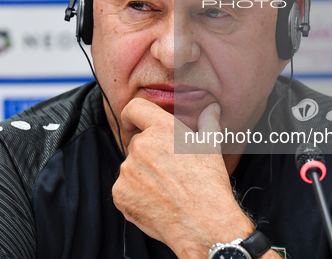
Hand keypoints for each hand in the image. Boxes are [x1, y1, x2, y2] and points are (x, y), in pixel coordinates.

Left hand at [112, 98, 254, 258]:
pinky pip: (124, 188)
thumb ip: (208, 122)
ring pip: (131, 167)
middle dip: (149, 153)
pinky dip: (135, 194)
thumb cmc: (209, 184)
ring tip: (166, 190)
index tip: (135, 123)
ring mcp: (127, 170)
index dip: (133, 114)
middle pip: (137, 142)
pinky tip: (156, 202)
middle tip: (169, 171)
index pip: (135, 108)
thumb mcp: (211, 147)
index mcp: (162, 128)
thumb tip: (212, 108)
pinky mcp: (119, 193)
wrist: (202, 224)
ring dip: (142, 175)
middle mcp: (141, 145)